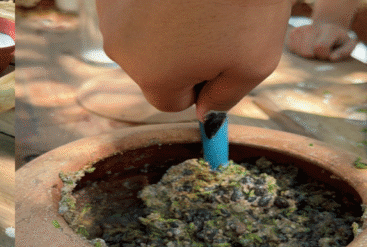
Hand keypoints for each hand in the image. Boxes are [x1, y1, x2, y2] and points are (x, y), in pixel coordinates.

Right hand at [96, 0, 292, 119]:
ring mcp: (111, 16)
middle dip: (178, 56)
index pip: (170, 102)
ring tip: (195, 5)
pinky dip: (149, 6)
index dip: (198, 85)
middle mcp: (120, 51)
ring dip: (162, 30)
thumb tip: (205, 115)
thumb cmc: (248, 3)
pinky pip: (130, 12)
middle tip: (213, 24)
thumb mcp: (255, 62)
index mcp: (154, 78)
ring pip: (138, 40)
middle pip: (150, 70)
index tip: (219, 58)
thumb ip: (227, 97)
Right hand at [287, 22, 357, 60]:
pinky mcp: (292, 34)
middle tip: (321, 52)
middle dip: (314, 56)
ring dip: (306, 55)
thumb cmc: (338, 41)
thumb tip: (332, 58)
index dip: (324, 55)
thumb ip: (345, 51)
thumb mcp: (348, 44)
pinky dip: (299, 52)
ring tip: (313, 49)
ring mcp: (300, 30)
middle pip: (306, 52)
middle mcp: (313, 27)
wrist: (327, 28)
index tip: (329, 53)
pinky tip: (306, 47)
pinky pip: (292, 49)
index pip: (320, 47)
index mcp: (329, 29)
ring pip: (299, 52)